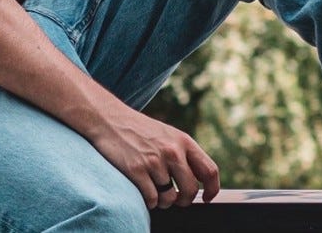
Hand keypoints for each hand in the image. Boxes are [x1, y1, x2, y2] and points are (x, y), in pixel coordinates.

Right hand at [88, 108, 219, 209]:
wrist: (109, 119)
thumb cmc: (140, 130)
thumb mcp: (168, 135)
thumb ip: (184, 153)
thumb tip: (200, 181)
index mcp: (184, 141)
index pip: (210, 170)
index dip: (212, 189)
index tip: (207, 198)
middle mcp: (172, 151)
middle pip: (191, 189)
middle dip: (185, 200)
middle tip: (177, 200)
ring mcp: (154, 161)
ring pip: (170, 198)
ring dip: (164, 202)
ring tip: (158, 195)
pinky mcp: (136, 170)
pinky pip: (152, 199)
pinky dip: (150, 202)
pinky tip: (145, 192)